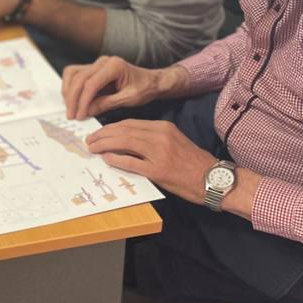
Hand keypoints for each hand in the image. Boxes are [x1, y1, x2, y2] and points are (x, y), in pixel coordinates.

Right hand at [62, 57, 178, 119]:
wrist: (151, 81)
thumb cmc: (144, 88)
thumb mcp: (129, 99)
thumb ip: (107, 104)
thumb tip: (87, 111)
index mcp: (114, 66)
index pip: (91, 84)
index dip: (83, 101)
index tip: (80, 116)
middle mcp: (103, 61)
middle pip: (79, 78)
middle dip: (73, 99)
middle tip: (72, 116)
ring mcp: (97, 64)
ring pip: (73, 74)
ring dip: (68, 92)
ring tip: (71, 109)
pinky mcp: (93, 69)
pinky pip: (75, 74)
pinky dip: (70, 87)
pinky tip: (73, 100)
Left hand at [84, 119, 216, 202]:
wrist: (212, 178)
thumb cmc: (192, 162)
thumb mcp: (173, 141)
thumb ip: (151, 138)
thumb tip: (124, 140)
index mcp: (163, 127)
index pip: (129, 123)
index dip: (110, 128)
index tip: (98, 132)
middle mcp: (160, 136)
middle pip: (124, 131)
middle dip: (103, 135)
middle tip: (89, 140)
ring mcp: (159, 153)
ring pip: (124, 143)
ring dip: (104, 145)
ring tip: (93, 148)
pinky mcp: (158, 170)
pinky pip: (131, 162)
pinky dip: (116, 159)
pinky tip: (106, 159)